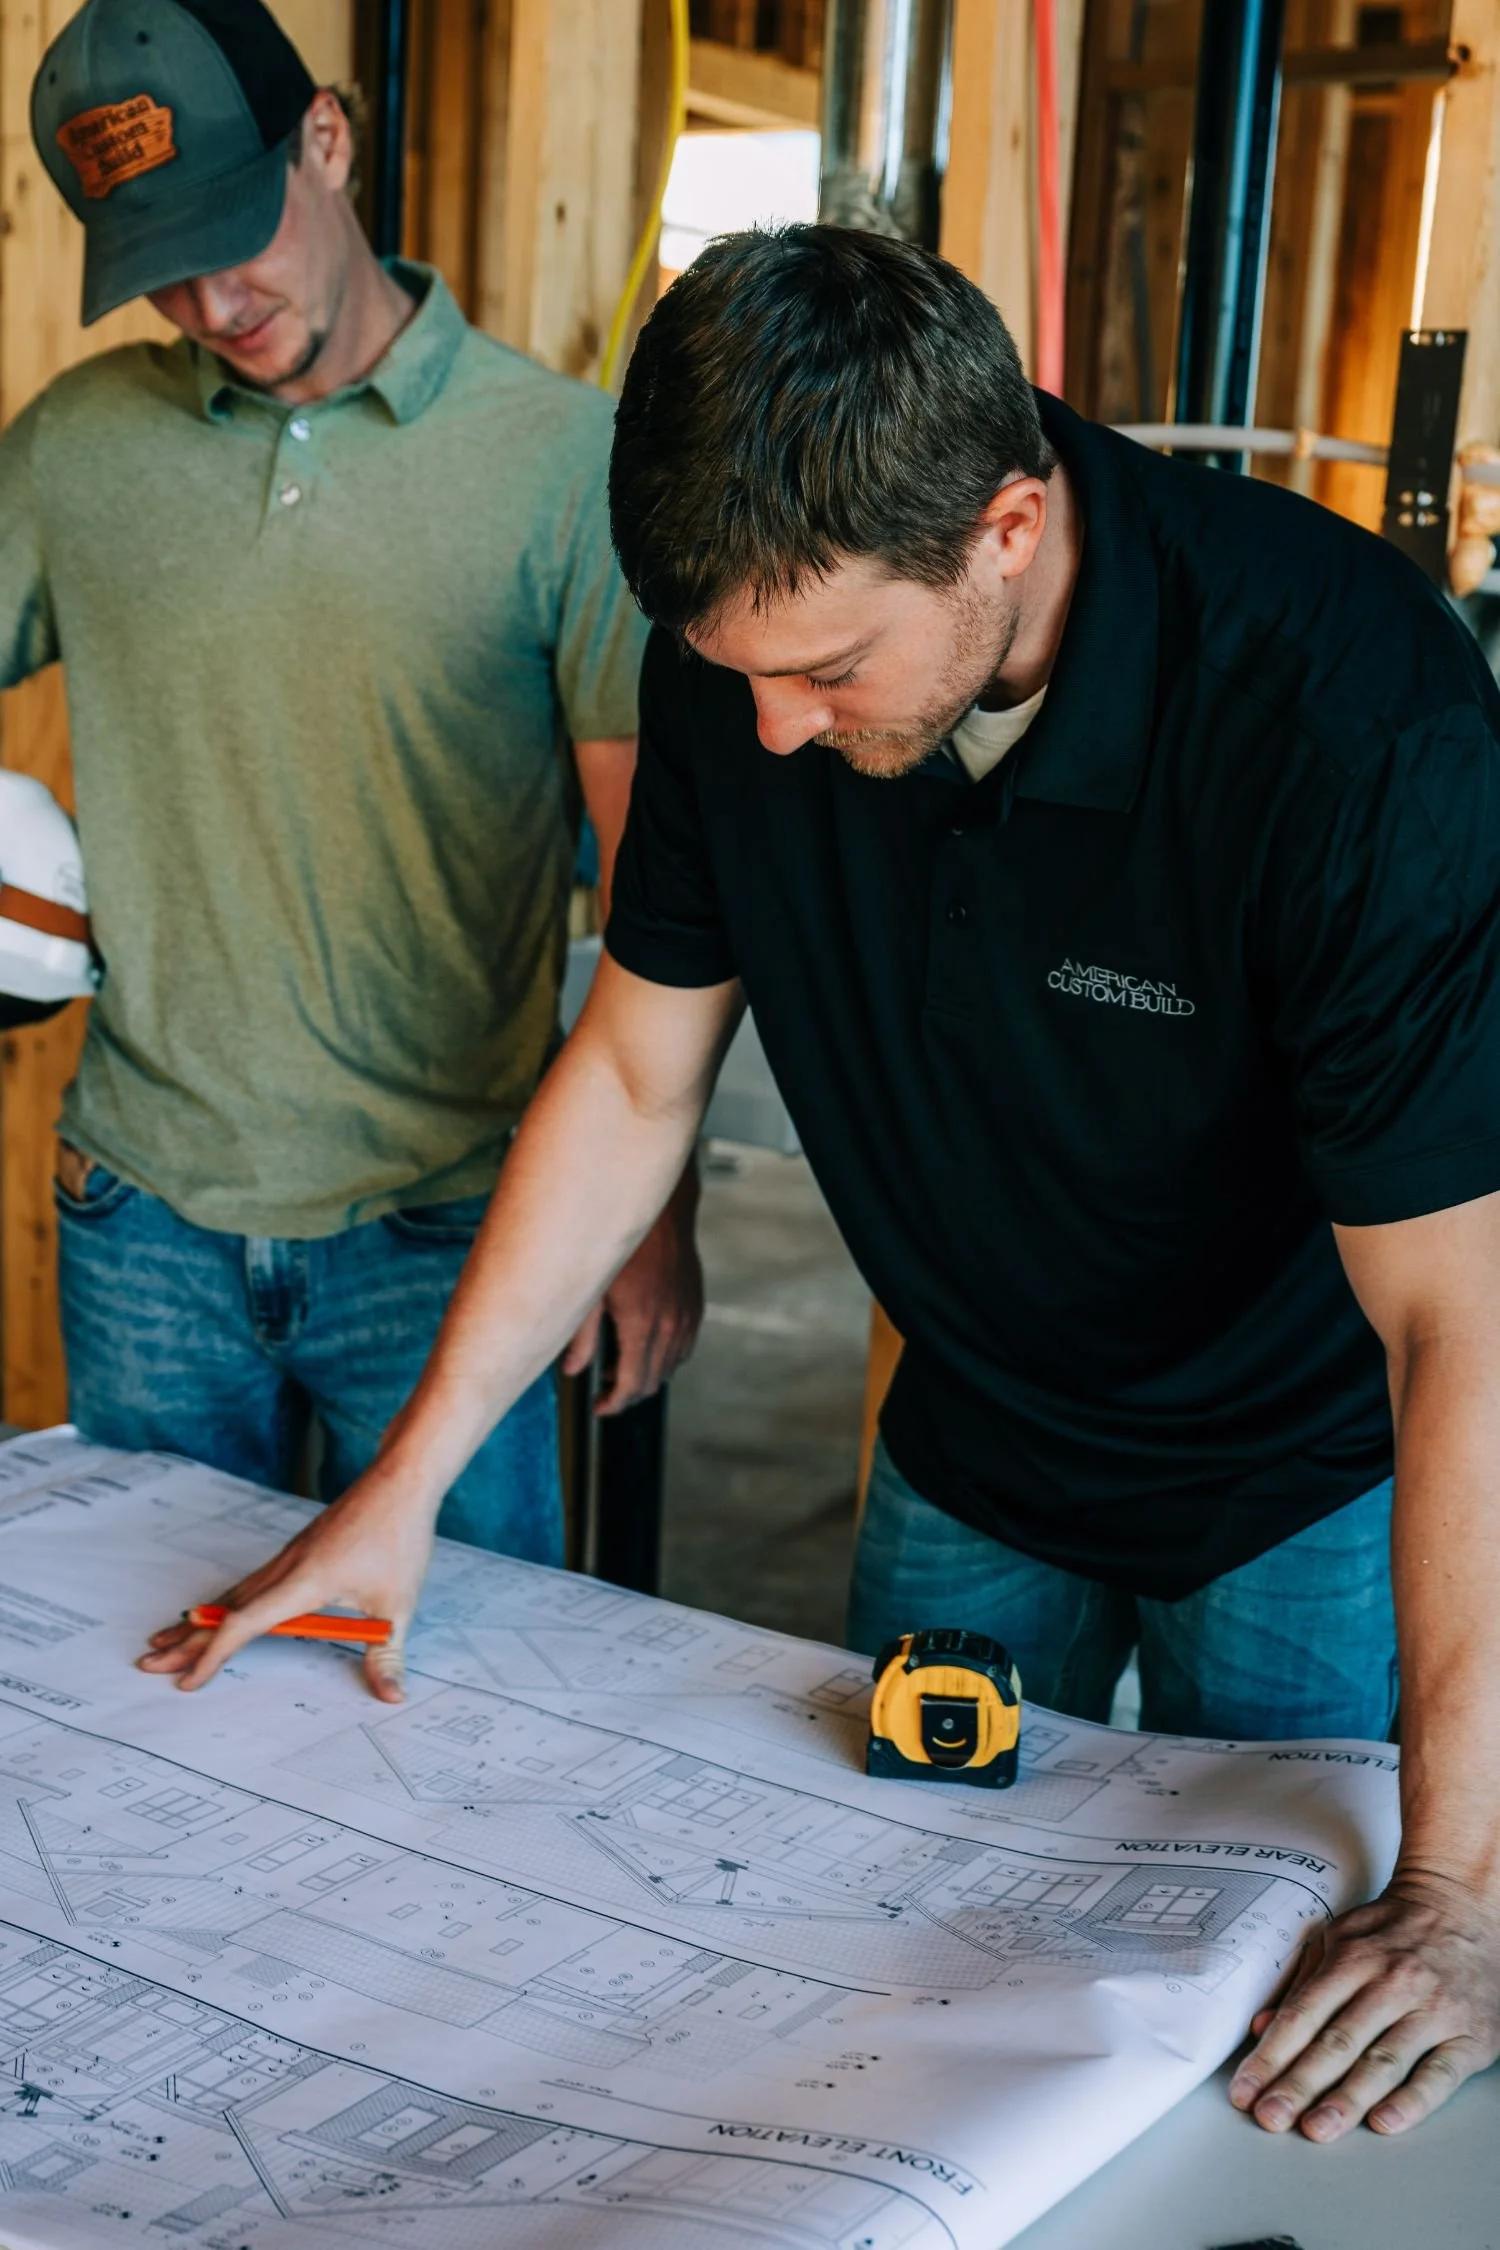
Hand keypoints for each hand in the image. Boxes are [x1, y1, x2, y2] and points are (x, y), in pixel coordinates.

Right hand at [138, 1458, 440, 1702]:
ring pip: (232, 1594)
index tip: (189, 1682)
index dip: (214, 1655)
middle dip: (185, 1640)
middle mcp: (285, 1568)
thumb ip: (387, 1655)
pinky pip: (249, 1583)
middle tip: (148, 1663)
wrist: (399, 1480)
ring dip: (199, 1620)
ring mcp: (288, 1558)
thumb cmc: (398, 1536)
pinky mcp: (296, 1551)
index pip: (245, 1624)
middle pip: (223, 1609)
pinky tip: (217, 1610)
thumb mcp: (398, 1604)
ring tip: (167, 1639)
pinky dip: (225, 1602)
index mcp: (302, 1582)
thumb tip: (392, 1696)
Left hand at [563, 1168, 702, 1415]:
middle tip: (603, 1388)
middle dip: (627, 1392)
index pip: (632, 1383)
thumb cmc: (621, 1242)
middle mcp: (669, 1325)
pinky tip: (646, 1344)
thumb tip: (572, 1370)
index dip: (614, 1402)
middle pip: (652, 1381)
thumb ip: (580, 1335)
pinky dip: (666, 1356)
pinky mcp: (695, 1305)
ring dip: (647, 1374)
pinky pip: (684, 1346)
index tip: (600, 1406)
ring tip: (620, 1365)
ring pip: (670, 1366)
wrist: (660, 1209)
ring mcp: (686, 1316)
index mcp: (640, 1323)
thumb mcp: (590, 1288)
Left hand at [1229, 1869, 1499, 2139]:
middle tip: (1271, 2117)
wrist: (1466, 1907)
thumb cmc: (1396, 1929)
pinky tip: (1383, 2122)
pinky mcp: (1470, 2037)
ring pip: (1383, 2061)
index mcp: (1354, 1958)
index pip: (1303, 2014)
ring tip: (1316, 2129)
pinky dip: (1411, 2101)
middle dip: (1299, 2084)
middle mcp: (1391, 1984)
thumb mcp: (1341, 1937)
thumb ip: (1302, 1982)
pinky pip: (1438, 2074)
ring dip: (1347, 2099)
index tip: (1245, 2089)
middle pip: (1338, 2042)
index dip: (1271, 2055)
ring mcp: (1433, 2011)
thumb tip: (1261, 2027)